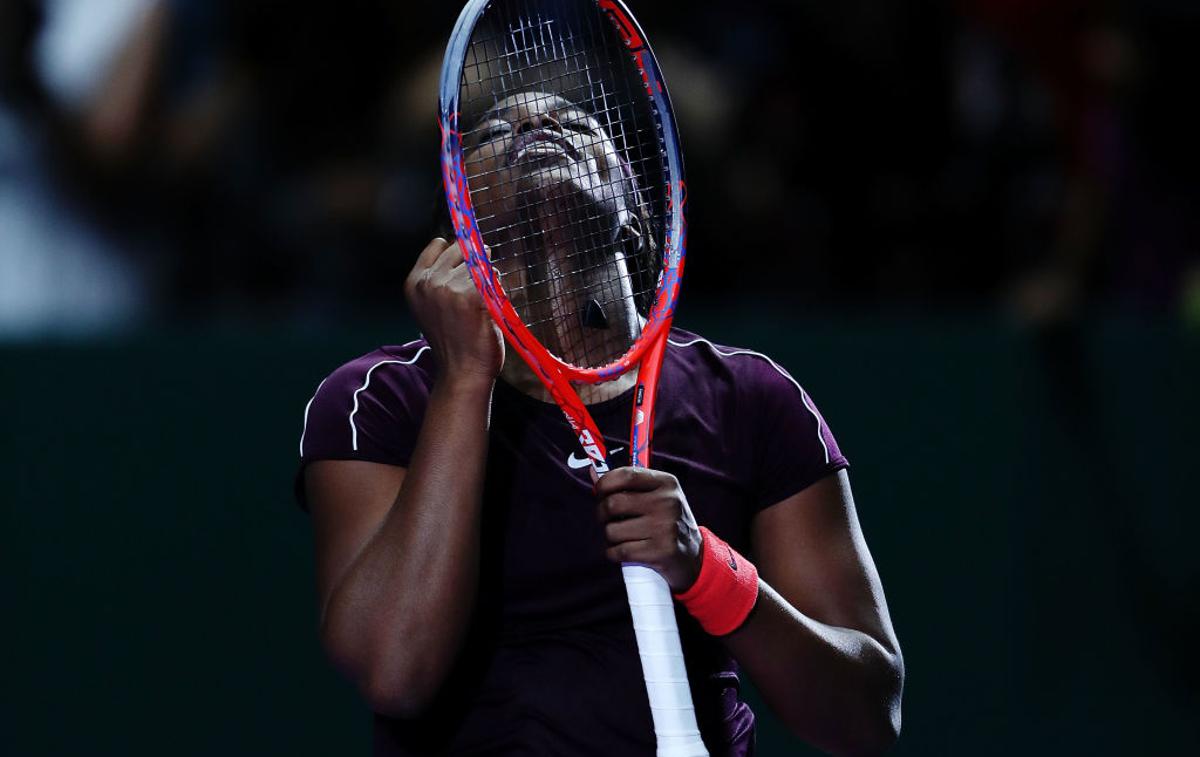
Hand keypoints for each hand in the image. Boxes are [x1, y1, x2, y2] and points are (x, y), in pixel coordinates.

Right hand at [404, 238, 503, 383]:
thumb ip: (442, 279)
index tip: (468, 266)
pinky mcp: (471, 295)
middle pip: (462, 249)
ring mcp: (448, 287)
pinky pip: (494, 278)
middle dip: (476, 263)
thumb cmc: (455, 343)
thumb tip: (471, 249)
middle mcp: (428, 282)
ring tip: (484, 305)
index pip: (439, 244)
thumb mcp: (434, 307)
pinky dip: (499, 291)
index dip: (458, 253)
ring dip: (490, 279)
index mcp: (414, 283)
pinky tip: (492, 309)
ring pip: (481, 263)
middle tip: (479, 291)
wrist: (462, 373)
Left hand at [593, 467, 703, 592]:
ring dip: (609, 536)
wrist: (694, 557)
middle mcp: (667, 502)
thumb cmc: (667, 522)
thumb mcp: (657, 497)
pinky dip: (613, 553)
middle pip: (613, 504)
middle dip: (601, 514)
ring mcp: (664, 528)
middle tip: (605, 519)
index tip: (599, 492)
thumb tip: (592, 471)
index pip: (627, 475)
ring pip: (612, 530)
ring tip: (619, 536)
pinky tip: (620, 551)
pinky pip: (619, 551)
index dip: (605, 483)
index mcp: (667, 483)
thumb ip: (627, 485)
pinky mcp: (659, 552)